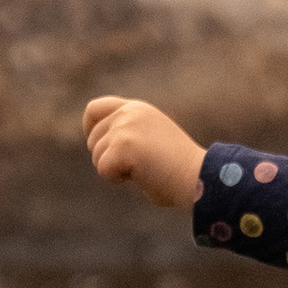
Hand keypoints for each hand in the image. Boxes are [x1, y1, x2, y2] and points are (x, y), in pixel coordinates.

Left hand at [83, 96, 207, 209]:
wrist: (198, 175)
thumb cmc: (177, 169)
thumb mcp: (150, 142)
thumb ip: (128, 138)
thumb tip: (102, 154)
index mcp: (136, 108)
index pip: (94, 108)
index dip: (89, 129)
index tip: (96, 146)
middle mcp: (129, 113)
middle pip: (93, 140)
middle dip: (106, 159)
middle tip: (134, 168)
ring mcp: (125, 127)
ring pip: (97, 157)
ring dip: (114, 170)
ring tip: (143, 170)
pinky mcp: (123, 146)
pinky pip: (103, 170)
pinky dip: (117, 179)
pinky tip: (141, 177)